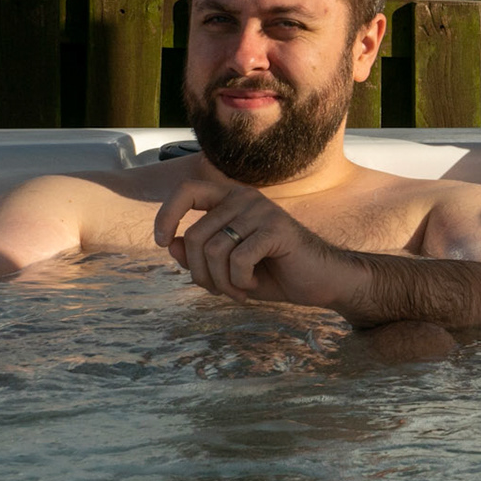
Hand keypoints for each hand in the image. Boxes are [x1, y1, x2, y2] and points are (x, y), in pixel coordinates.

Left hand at [153, 180, 361, 309]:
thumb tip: (169, 242)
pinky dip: (240, 282)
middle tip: (218, 289)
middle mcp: (245, 198)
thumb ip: (197, 253)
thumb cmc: (273, 272)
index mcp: (232, 199)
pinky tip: (254, 283)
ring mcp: (262, 211)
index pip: (187, 190)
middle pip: (194, 236)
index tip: (160, 242)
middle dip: (199, 273)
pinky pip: (238, 260)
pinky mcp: (276, 229)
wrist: (320, 280)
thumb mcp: (226, 267)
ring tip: (238, 290)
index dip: (166, 214)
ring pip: (213, 251)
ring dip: (221, 282)